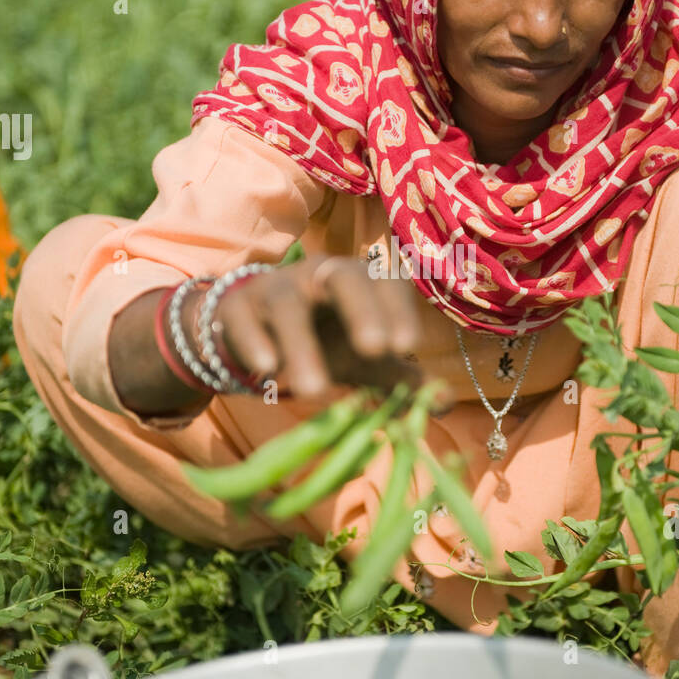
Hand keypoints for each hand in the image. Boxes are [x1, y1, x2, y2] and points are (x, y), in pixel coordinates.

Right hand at [206, 254, 424, 400]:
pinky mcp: (236, 307)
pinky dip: (255, 342)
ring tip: (315, 392)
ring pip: (288, 307)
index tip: (407, 345)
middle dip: (363, 309)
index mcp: (358, 282)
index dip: (397, 308)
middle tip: (377, 349)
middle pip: (343, 277)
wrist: (254, 334)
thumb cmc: (324, 341)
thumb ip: (401, 378)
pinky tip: (266, 370)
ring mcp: (275, 287)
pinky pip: (243, 319)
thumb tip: (442, 403)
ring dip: (302, 346)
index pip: (385, 281)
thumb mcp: (363, 361)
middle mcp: (319, 275)